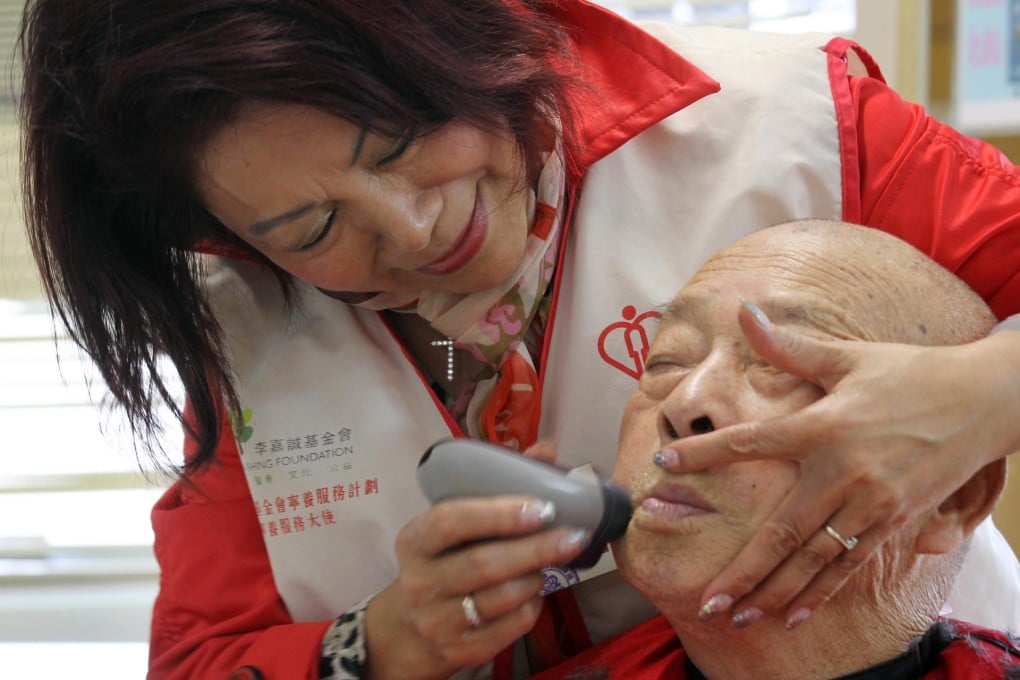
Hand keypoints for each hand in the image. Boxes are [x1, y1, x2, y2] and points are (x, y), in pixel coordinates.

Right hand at [365, 494, 587, 678]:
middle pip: (483, 564)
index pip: (450, 521)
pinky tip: (537, 593)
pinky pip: (508, 629)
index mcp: (415, 540)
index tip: (542, 507)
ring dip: (536, 577)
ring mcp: (437, 620)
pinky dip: (532, 608)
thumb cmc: (444, 560)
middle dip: (535, 549)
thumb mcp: (456, 524)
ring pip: (500, 598)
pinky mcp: (459, 651)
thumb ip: (497, 484)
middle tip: (574, 535)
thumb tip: (548, 450)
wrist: (413, 628)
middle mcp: (419, 582)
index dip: (498, 513)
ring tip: (553, 561)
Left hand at [655, 302, 1019, 627]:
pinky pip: (851, 565)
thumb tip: (744, 311)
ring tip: (740, 617)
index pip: (751, 441)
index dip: (704, 452)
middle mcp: (844, 472)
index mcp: (825, 426)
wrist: (983, 401)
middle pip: (782, 530)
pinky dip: (821, 592)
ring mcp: (872, 504)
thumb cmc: (909, 373)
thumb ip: (789, 346)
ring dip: (775, 592)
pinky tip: (794, 613)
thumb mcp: (847, 357)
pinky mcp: (895, 522)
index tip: (664, 463)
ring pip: (814, 559)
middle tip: (708, 600)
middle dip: (742, 570)